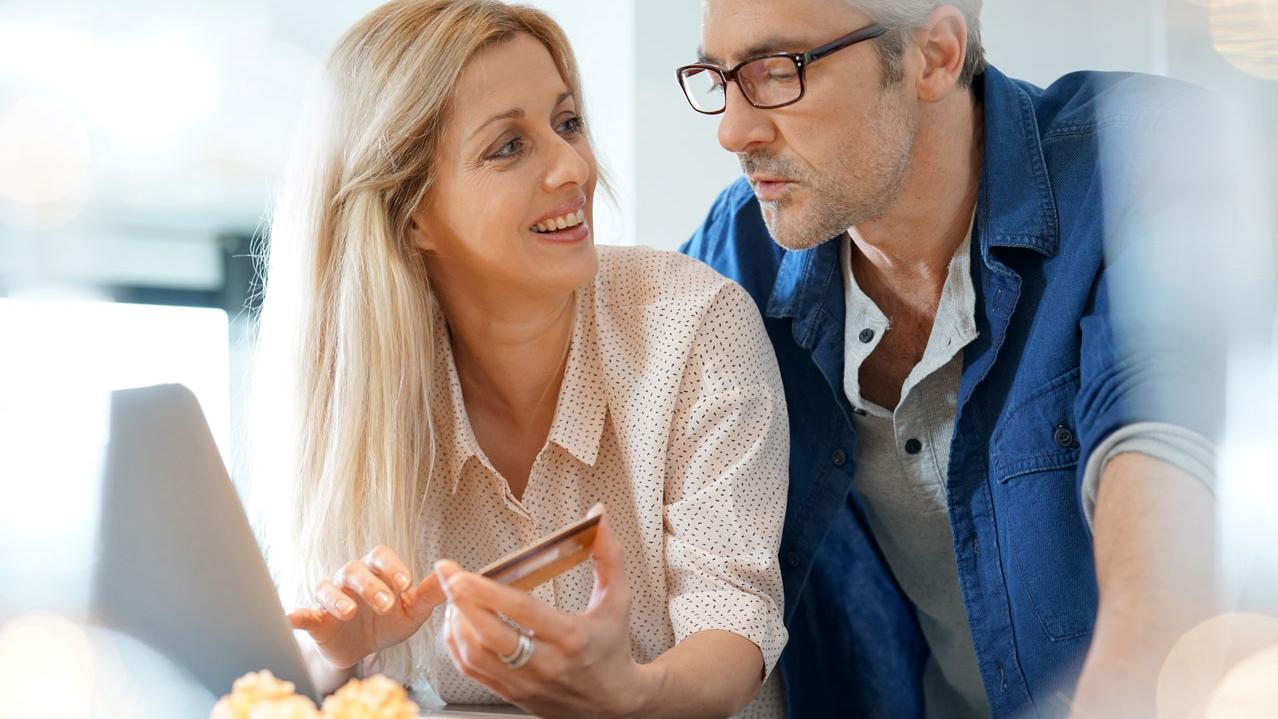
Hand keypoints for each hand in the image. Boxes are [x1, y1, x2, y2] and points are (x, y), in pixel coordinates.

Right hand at [287, 545, 443, 670]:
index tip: (405, 583)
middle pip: (354, 569)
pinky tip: (293, 618)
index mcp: (377, 572)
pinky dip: (297, 615)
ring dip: (337, 598)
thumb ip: (429, 595)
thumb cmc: (388, 622)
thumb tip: (452, 575)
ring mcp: (331, 598)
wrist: (364, 650)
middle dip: (370, 585)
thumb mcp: (413, 612)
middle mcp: (351, 579)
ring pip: (326, 587)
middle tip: (385, 604)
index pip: (381, 556)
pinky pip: (302, 614)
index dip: (392, 566)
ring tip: (349, 612)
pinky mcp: (315, 621)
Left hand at [436, 506, 653, 718]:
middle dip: (461, 602)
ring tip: (453, 596)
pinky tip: (458, 622)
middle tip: (446, 575)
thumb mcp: (617, 600)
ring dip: (457, 622)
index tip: (462, 574)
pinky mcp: (511, 693)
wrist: (613, 701)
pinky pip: (471, 671)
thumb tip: (598, 516)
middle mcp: (545, 664)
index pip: (522, 612)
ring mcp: (524, 683)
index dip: (488, 592)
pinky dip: (456, 644)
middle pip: (489, 636)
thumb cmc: (612, 648)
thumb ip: (608, 556)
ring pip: (474, 655)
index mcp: (571, 638)